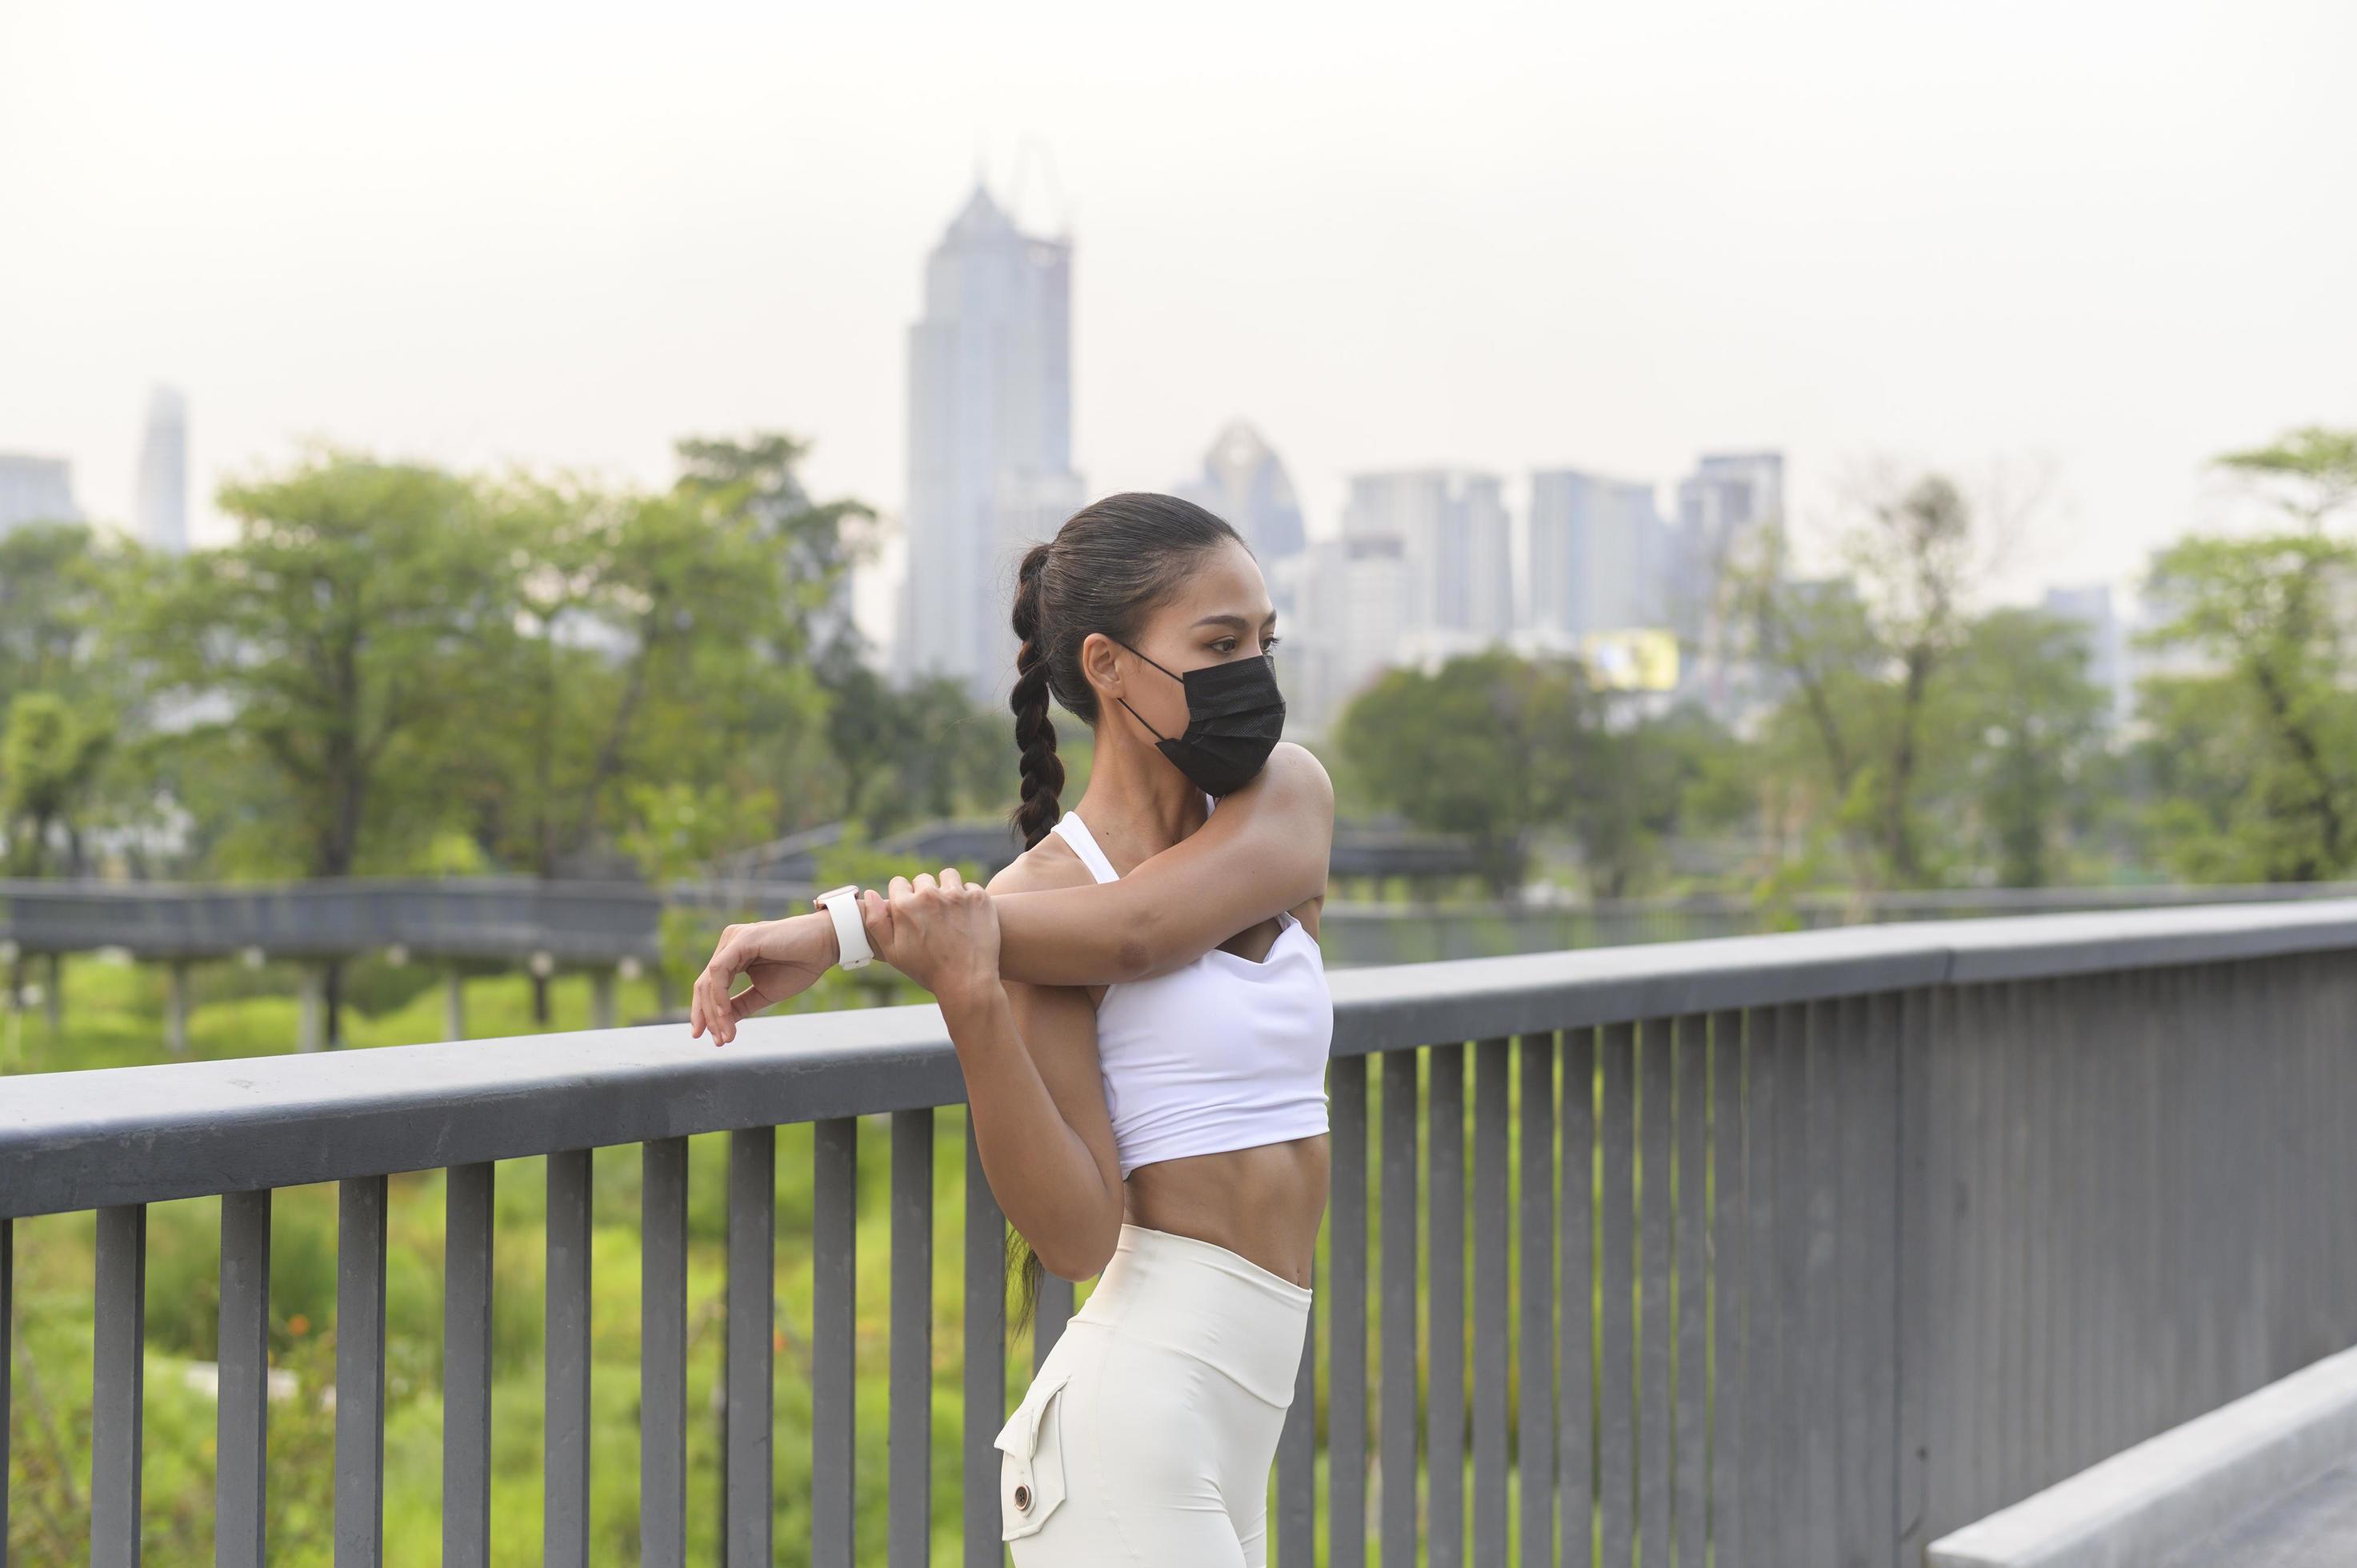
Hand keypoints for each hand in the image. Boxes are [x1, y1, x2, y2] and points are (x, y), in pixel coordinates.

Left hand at [688, 910, 840, 1046]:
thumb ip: (741, 1005)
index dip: (707, 1014)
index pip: (710, 987)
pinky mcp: (741, 939)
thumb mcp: (764, 993)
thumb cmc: (800, 965)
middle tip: (717, 1042)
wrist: (825, 945)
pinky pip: (719, 971)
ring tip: (725, 1034)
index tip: (715, 1040)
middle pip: (704, 986)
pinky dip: (719, 995)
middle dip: (707, 1017)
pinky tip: (725, 1014)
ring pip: (708, 981)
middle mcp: (728, 944)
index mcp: (732, 955)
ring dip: (714, 1012)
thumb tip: (720, 1024)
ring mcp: (733, 940)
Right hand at [863, 868, 999, 1009]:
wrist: (968, 981)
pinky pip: (970, 887)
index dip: (903, 896)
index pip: (898, 883)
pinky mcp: (979, 898)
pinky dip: (968, 898)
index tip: (911, 911)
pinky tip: (967, 916)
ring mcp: (956, 894)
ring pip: (947, 876)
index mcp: (905, 906)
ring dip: (947, 888)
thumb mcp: (893, 952)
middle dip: (924, 892)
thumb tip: (869, 894)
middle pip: (922, 879)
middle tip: (932, 915)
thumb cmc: (927, 970)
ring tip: (950, 909)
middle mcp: (930, 895)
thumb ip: (876, 922)